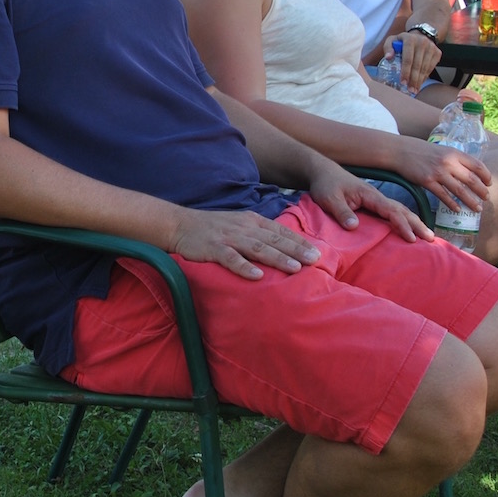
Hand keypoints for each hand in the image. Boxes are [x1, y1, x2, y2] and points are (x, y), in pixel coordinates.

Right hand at [169, 208, 320, 280]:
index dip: (299, 241)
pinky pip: (231, 259)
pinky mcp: (213, 249)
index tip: (318, 252)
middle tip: (315, 260)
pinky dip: (244, 267)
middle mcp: (243, 228)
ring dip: (278, 258)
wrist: (179, 224)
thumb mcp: (238, 225)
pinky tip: (257, 276)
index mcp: (251, 221)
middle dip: (296, 250)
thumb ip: (258, 233)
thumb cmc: (212, 228)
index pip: (280, 231)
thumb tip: (282, 246)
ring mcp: (228, 238)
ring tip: (296, 268)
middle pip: (274, 240)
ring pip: (257, 248)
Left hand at [308, 164, 432, 242]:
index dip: (401, 224)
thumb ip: (341, 212)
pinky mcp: (373, 204)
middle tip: (431, 238)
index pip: (390, 210)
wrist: (324, 172)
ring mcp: (376, 200)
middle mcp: (377, 197)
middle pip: (401, 210)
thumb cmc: (326, 185)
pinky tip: (409, 229)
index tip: (410, 238)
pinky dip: (404, 220)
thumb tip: (354, 227)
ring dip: (414, 222)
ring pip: (400, 210)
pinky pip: (392, 213)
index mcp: (369, 195)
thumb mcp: (329, 198)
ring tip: (427, 235)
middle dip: (416, 224)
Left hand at [394, 30, 442, 91]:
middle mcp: (422, 42)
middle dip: (413, 79)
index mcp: (409, 39)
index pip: (408, 58)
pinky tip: (420, 82)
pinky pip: (431, 67)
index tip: (403, 82)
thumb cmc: (403, 41)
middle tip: (410, 90)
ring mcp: (431, 47)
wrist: (420, 35)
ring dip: (419, 80)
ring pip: (425, 68)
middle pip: (417, 65)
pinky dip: (425, 76)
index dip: (405, 71)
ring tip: (414, 89)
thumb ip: (387, 48)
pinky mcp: (437, 52)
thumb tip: (388, 57)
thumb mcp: (392, 40)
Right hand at [397, 138, 490, 215]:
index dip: (486, 176)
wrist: (401, 151)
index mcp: (454, 153)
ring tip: (477, 208)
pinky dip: (452, 204)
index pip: (477, 165)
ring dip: (471, 201)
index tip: (489, 183)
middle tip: (486, 198)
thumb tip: (469, 173)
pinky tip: (457, 209)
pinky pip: (443, 196)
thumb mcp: (442, 151)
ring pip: (460, 190)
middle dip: (481, 191)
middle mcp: (448, 162)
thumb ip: (455, 160)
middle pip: (471, 180)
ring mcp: (438, 172)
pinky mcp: (427, 181)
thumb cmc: (422, 151)